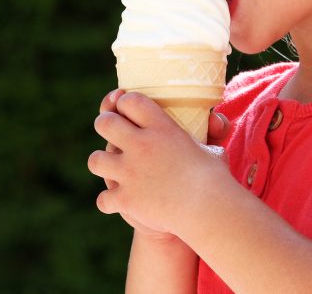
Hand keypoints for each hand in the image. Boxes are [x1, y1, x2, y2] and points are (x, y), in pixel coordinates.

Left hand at [88, 90, 229, 237]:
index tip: (126, 108)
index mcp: (161, 127)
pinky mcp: (125, 198)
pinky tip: (118, 202)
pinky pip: (102, 198)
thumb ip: (210, 133)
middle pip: (105, 123)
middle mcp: (141, 145)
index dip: (124, 102)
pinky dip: (109, 202)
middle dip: (105, 125)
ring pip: (95, 160)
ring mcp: (129, 172)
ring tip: (110, 167)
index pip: (129, 100)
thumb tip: (216, 120)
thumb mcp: (213, 149)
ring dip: (102, 163)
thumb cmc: (215, 178)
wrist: (210, 210)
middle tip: (112, 132)